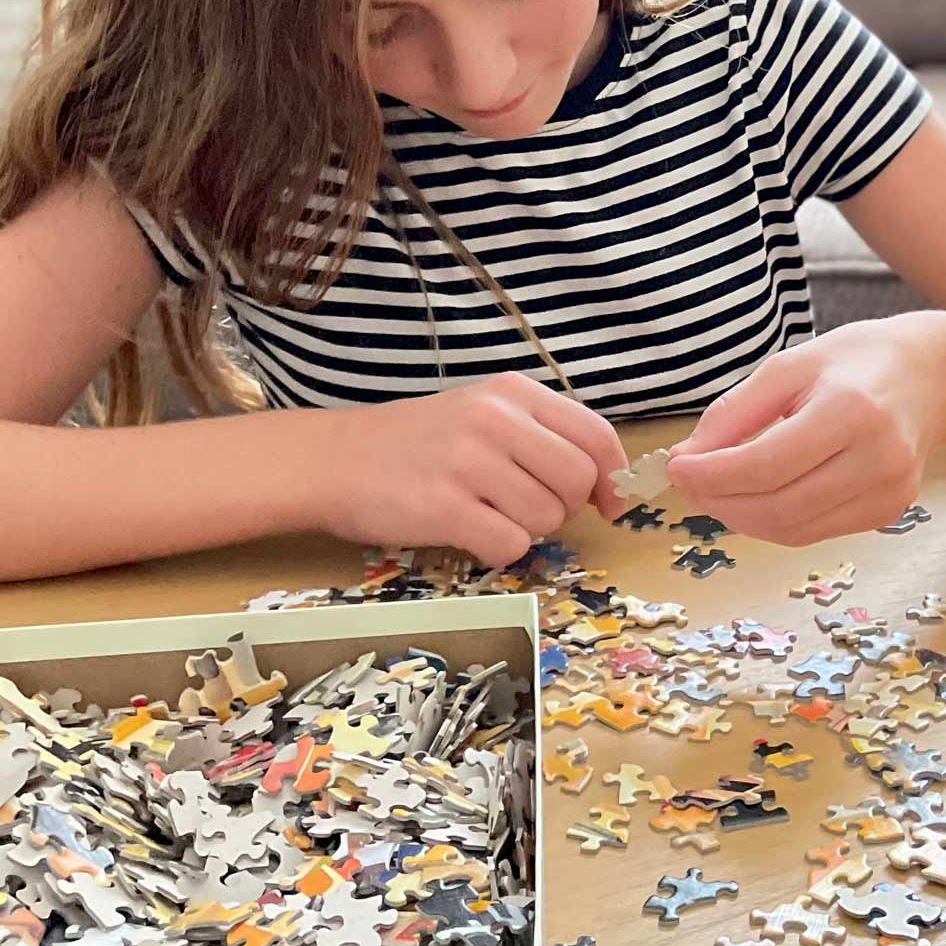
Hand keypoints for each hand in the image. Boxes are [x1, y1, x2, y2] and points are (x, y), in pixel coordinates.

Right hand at [313, 375, 625, 564]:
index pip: (595, 435)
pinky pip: (509, 545)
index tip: (608, 504)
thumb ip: (539, 435)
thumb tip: (602, 482)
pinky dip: (500, 551)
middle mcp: (494, 420)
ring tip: (487, 515)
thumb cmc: (416, 443)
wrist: (332, 460)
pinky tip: (470, 533)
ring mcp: (468, 463)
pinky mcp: (443, 507)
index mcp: (512, 393)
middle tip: (527, 510)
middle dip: (564, 508)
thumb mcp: (482, 414)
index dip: (612, 477)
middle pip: (577, 481)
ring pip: (546, 518)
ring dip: (527, 530)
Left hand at [666, 320, 945, 545]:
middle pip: (780, 507)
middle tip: (691, 483)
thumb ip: (735, 412)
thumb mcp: (788, 366)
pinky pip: (816, 531)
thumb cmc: (855, 362)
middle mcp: (878, 457)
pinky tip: (758, 497)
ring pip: (795, 530)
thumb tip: (687, 459)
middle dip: (721, 502)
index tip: (676, 469)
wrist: (929, 376)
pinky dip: (776, 521)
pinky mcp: (890, 511)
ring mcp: (889, 491)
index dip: (712, 476)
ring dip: (743, 518)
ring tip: (718, 491)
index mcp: (852, 410)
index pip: (767, 465)